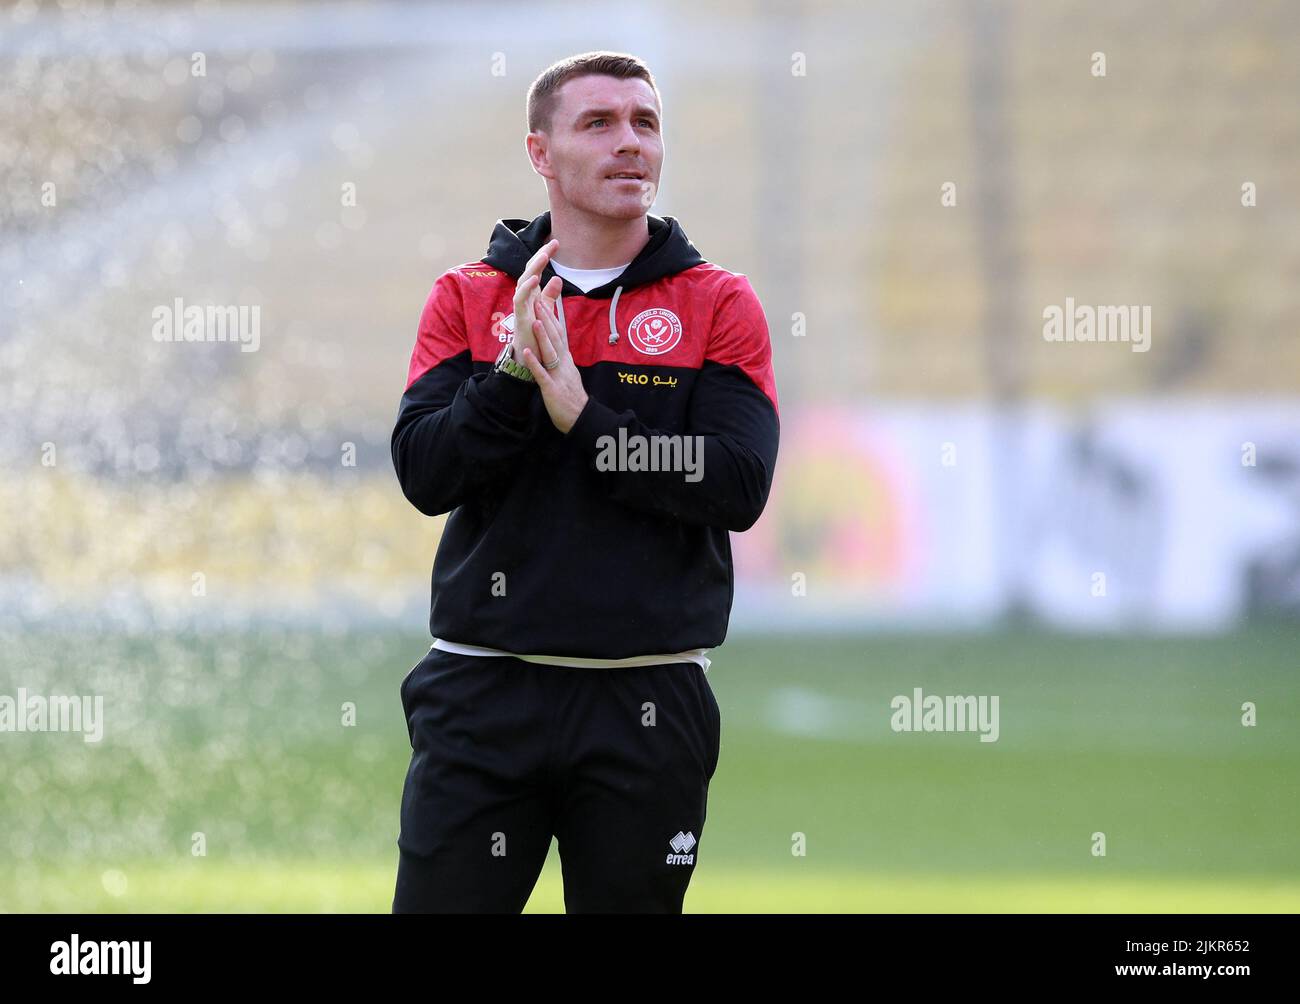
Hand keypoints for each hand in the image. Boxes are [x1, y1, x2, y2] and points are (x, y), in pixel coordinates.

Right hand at [512, 238, 561, 360]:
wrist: (528, 356)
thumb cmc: (535, 333)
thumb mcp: (546, 310)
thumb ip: (550, 295)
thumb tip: (557, 278)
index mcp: (532, 293)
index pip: (537, 269)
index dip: (544, 255)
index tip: (556, 242)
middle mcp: (525, 296)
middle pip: (530, 270)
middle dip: (541, 256)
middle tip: (553, 243)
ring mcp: (521, 305)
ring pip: (524, 281)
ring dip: (534, 268)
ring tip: (545, 256)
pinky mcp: (519, 316)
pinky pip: (520, 298)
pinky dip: (527, 287)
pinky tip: (536, 278)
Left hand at [519, 284, 588, 433]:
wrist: (580, 418)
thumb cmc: (573, 398)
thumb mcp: (569, 373)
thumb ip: (563, 359)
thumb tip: (559, 346)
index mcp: (566, 360)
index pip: (560, 334)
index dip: (551, 317)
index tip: (543, 301)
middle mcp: (564, 364)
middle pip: (556, 338)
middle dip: (546, 319)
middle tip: (537, 300)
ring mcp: (558, 375)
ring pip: (551, 353)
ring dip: (542, 337)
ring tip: (535, 321)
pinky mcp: (552, 389)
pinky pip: (542, 375)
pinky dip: (535, 363)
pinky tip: (526, 353)